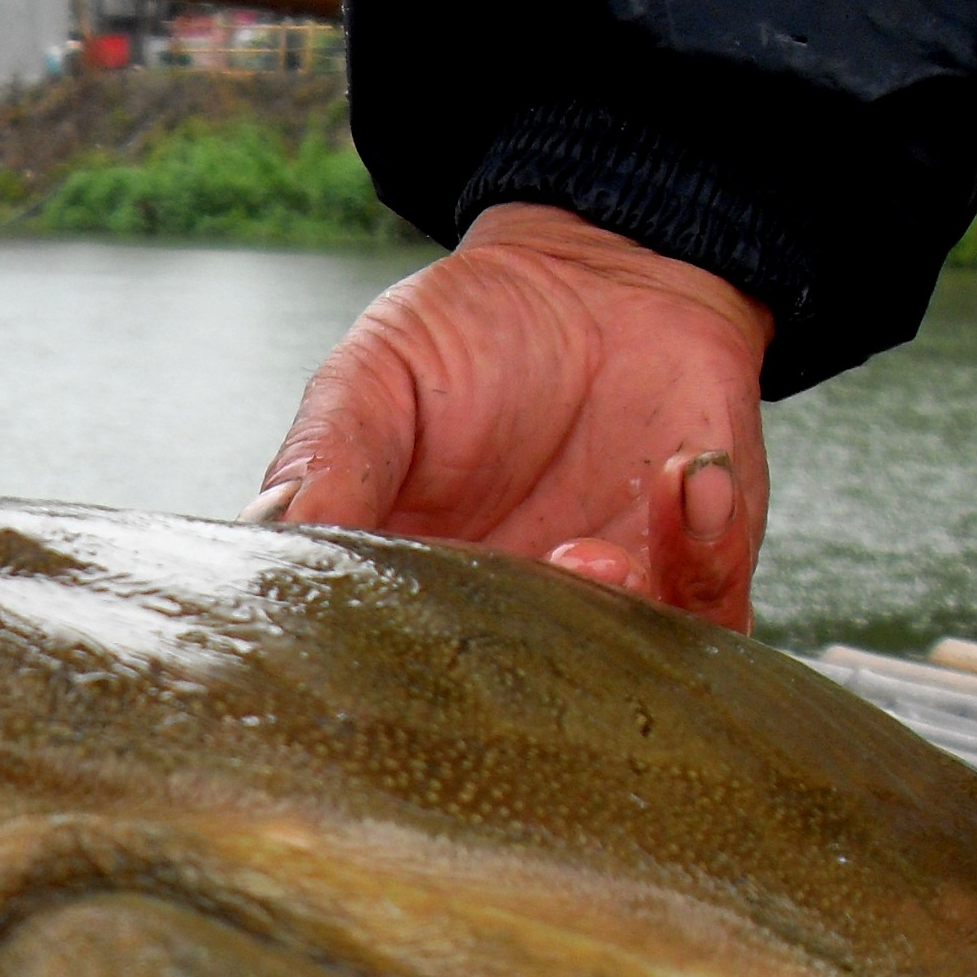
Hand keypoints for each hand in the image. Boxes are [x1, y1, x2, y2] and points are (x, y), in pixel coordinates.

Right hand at [251, 205, 775, 631]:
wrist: (607, 272)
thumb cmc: (471, 332)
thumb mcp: (373, 377)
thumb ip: (332, 455)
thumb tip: (266, 527)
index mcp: (407, 590)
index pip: (382, 670)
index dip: (386, 683)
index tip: (395, 653)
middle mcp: (502, 623)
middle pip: (503, 704)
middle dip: (518, 669)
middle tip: (512, 592)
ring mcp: (599, 612)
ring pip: (613, 682)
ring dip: (613, 619)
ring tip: (597, 551)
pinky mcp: (691, 581)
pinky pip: (710, 615)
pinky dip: (705, 554)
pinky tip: (687, 476)